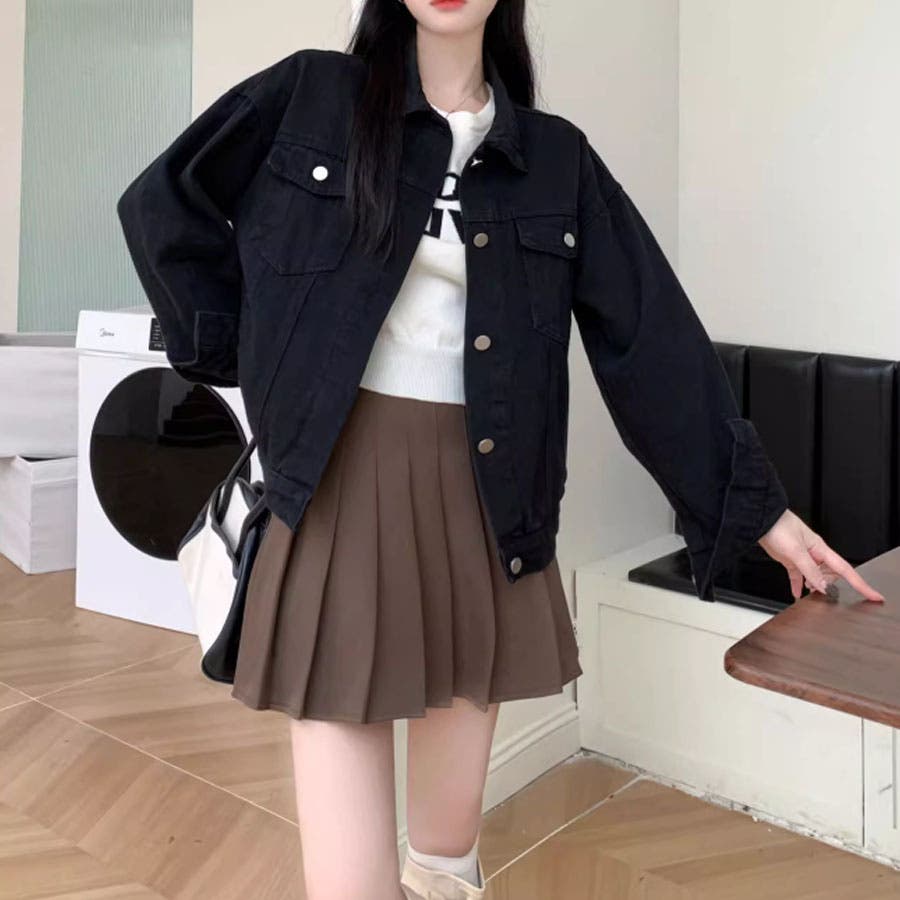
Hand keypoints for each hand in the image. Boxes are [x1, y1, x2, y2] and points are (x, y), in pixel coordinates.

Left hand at [757, 509, 885, 602]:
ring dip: (814, 586)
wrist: (761, 520)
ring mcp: (802, 556)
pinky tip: (796, 593)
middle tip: (822, 594)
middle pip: (830, 575)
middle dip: (829, 585)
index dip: (860, 584)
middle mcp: (814, 553)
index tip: (873, 595)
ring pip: (815, 576)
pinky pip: (798, 575)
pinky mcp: (790, 559)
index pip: (845, 569)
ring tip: (810, 595)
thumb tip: (823, 586)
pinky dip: (798, 585)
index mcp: (821, 549)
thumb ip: (809, 570)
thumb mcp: (795, 551)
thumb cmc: (779, 527)